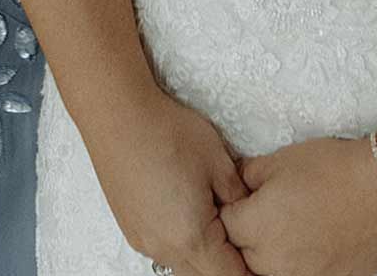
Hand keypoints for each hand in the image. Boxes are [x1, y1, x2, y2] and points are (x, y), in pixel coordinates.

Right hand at [90, 91, 251, 275]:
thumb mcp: (219, 161)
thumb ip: (240, 197)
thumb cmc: (166, 132)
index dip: (248, 268)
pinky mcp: (132, 229)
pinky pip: (163, 250)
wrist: (118, 115)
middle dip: (225, 263)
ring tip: (213, 219)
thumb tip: (249, 212)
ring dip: (202, 254)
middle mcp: (164, 248)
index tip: (259, 255)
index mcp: (192, 237)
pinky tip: (186, 211)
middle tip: (239, 237)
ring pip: (183, 265)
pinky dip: (181, 243)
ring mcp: (144, 241)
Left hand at [220, 138, 376, 275]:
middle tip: (268, 207)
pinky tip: (311, 239)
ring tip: (290, 223)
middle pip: (243, 252)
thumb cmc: (334, 169)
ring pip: (268, 269)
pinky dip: (297, 262)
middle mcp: (273, 261)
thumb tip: (237, 182)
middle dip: (248, 231)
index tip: (245, 196)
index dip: (234, 206)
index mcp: (257, 228)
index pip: (226, 225)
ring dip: (270, 250)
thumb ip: (249, 174)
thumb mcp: (282, 159)